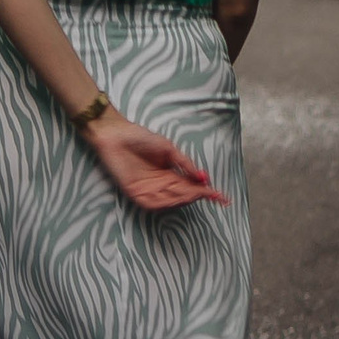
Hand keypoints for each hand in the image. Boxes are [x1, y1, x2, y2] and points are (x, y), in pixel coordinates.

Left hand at [81, 113, 229, 211]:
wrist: (117, 135)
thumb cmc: (140, 138)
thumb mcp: (169, 149)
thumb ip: (185, 164)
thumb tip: (203, 178)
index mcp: (170, 174)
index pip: (191, 187)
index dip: (206, 192)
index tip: (222, 197)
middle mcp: (161, 185)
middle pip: (182, 196)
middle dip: (196, 196)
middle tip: (207, 193)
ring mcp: (148, 190)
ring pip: (169, 201)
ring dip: (182, 199)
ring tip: (194, 193)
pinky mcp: (135, 193)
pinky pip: (152, 203)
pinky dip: (164, 201)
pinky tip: (174, 195)